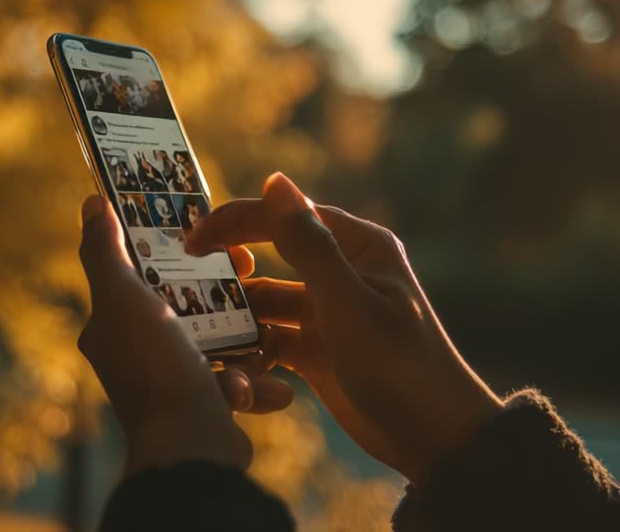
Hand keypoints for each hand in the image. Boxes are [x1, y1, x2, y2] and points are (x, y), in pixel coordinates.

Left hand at [76, 195, 290, 473]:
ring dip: (249, 343)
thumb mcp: (122, 298)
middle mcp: (140, 356)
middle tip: (253, 274)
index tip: (213, 233)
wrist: (191, 451)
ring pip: (223, 342)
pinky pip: (241, 384)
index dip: (175, 247)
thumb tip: (92, 202)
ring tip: (265, 344)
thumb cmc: (155, 369)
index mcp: (114, 327)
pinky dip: (258, 386)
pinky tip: (268, 388)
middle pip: (189, 303)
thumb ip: (104, 251)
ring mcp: (176, 384)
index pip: (143, 272)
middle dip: (225, 292)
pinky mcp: (208, 410)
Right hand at [185, 173, 503, 484]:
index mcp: (358, 247)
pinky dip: (251, 349)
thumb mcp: (348, 303)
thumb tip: (274, 180)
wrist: (436, 440)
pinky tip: (232, 365)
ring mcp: (329, 313)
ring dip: (238, 315)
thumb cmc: (401, 365)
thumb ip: (308, 245)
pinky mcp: (320, 352)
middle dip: (230, 269)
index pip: (286, 216)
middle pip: (270, 256)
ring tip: (202, 331)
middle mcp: (342, 273)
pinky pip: (272, 339)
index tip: (190, 239)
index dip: (235, 221)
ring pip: (266, 302)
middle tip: (183, 282)